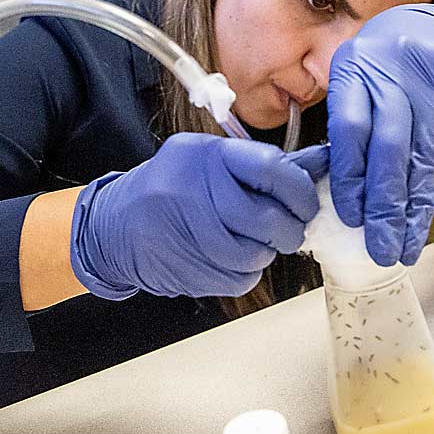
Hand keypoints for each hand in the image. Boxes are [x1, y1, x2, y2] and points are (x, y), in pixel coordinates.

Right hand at [70, 134, 328, 299]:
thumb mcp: (208, 161)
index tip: (306, 204)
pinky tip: (233, 261)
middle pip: (264, 218)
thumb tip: (320, 166)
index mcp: (204, 154)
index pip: (270, 167)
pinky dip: (245, 274)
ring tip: (256, 245)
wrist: (114, 227)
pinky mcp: (183, 267)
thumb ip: (259, 166)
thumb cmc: (173, 189)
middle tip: (289, 231)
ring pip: (254, 254)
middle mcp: (191, 188)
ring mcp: (183, 230)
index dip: (299, 190)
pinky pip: (238, 279)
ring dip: (265, 254)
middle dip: (288, 231)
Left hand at [327, 4, 433, 265]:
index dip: (351, 173)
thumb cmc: (376, 68)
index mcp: (355, 70)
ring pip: (417, 160)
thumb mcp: (351, 78)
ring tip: (399, 249)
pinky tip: (416, 228)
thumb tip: (329, 190)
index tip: (349, 215)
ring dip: (408, 211)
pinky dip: (424, 200)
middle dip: (383, 202)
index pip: (351, 125)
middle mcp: (392, 80)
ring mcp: (425, 95)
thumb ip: (342, 126)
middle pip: (389, 147)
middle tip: (378, 245)